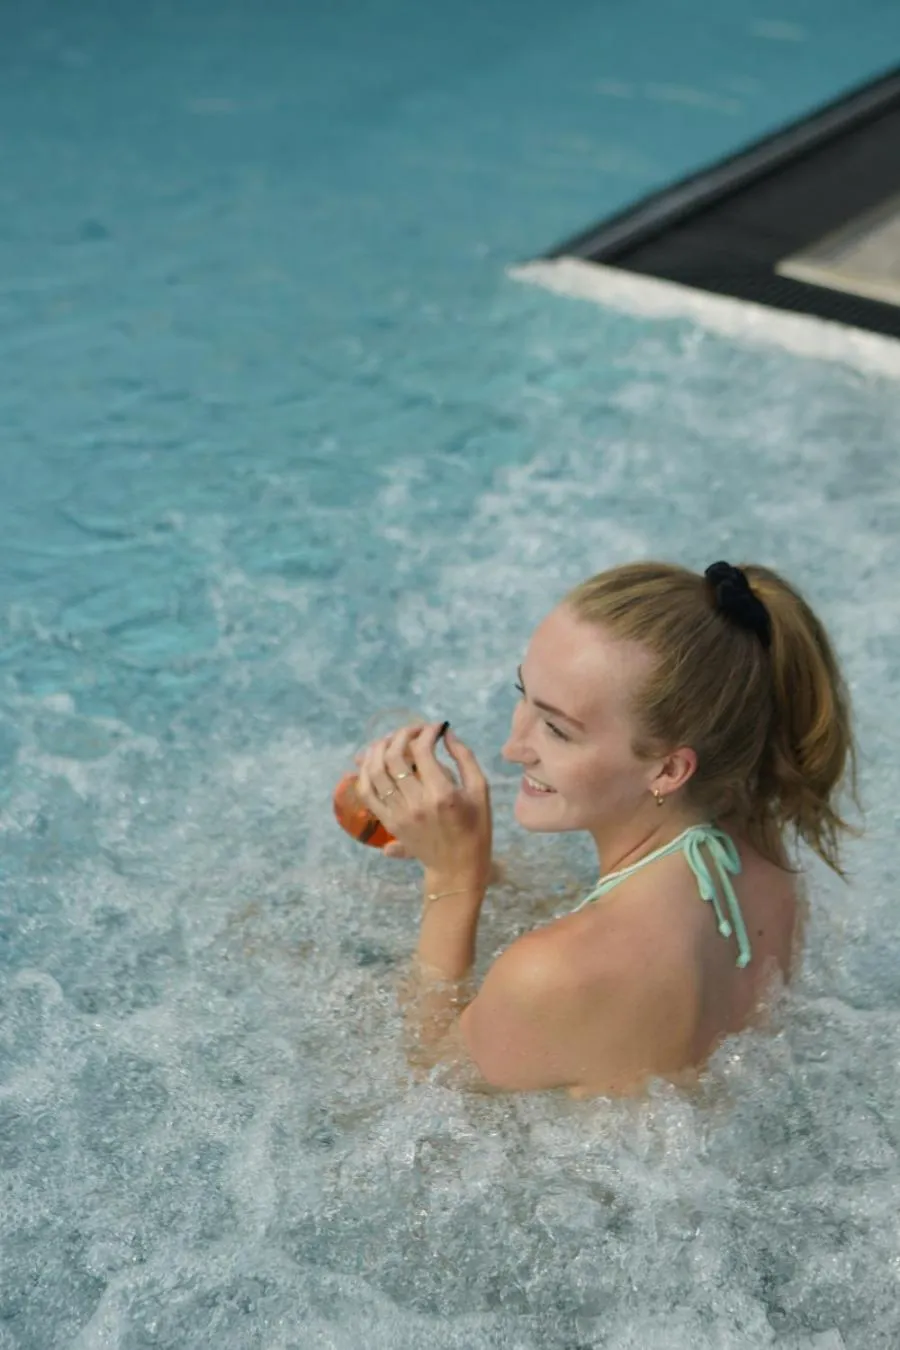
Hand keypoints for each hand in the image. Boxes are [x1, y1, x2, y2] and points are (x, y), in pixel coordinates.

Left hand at [355, 722, 491, 881]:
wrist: (457, 867)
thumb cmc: (475, 827)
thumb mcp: (480, 790)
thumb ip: (464, 757)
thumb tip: (446, 733)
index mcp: (441, 794)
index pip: (422, 751)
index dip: (426, 732)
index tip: (435, 727)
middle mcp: (416, 803)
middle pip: (394, 757)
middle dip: (402, 735)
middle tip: (413, 730)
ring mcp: (398, 814)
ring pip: (375, 771)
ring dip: (379, 749)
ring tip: (391, 740)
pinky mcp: (388, 822)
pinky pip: (366, 792)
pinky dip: (365, 772)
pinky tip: (373, 760)